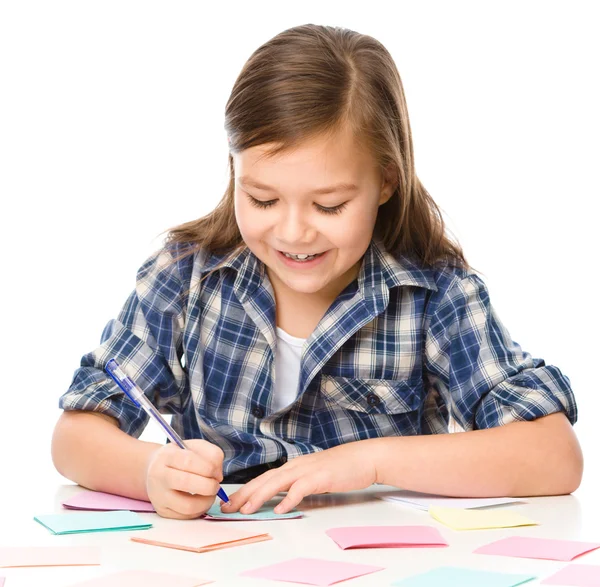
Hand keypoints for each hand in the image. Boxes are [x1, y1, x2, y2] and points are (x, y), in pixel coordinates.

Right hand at [145, 439, 223, 518]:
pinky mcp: (162, 511)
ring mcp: (159, 496)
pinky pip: (186, 516)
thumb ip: (211, 454)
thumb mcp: (194, 446)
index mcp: (166, 456)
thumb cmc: (179, 457)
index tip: (217, 472)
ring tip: (210, 494)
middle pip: (186, 483)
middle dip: (209, 485)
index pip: (189, 461)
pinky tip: (201, 500)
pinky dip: (200, 510)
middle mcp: (159, 476)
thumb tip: (218, 475)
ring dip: (206, 501)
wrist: (156, 470)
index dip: (209, 467)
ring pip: (187, 506)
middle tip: (216, 485)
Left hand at [221, 440, 377, 514]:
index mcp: (294, 466)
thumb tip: (282, 498)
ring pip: (278, 482)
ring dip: (260, 495)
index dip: (246, 490)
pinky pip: (301, 488)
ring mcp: (308, 470)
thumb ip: (298, 484)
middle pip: (265, 479)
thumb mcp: (314, 475)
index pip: (264, 478)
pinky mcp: (321, 477)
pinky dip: (289, 498)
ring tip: (246, 509)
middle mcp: (297, 466)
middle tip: (226, 507)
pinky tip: (280, 509)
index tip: (230, 502)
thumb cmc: (341, 467)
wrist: (365, 457)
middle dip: (244, 493)